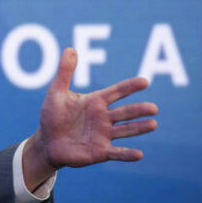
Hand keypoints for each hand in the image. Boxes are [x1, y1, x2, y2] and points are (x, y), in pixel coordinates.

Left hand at [23, 48, 157, 189]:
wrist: (47, 142)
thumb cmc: (53, 115)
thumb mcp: (56, 92)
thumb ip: (64, 72)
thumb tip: (70, 49)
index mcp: (95, 101)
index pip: (116, 92)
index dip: (130, 87)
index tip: (145, 81)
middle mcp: (103, 117)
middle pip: (125, 112)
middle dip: (139, 110)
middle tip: (154, 108)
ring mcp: (103, 135)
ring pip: (125, 130)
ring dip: (139, 128)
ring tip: (153, 124)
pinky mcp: (100, 152)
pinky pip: (116, 153)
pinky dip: (127, 154)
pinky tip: (139, 154)